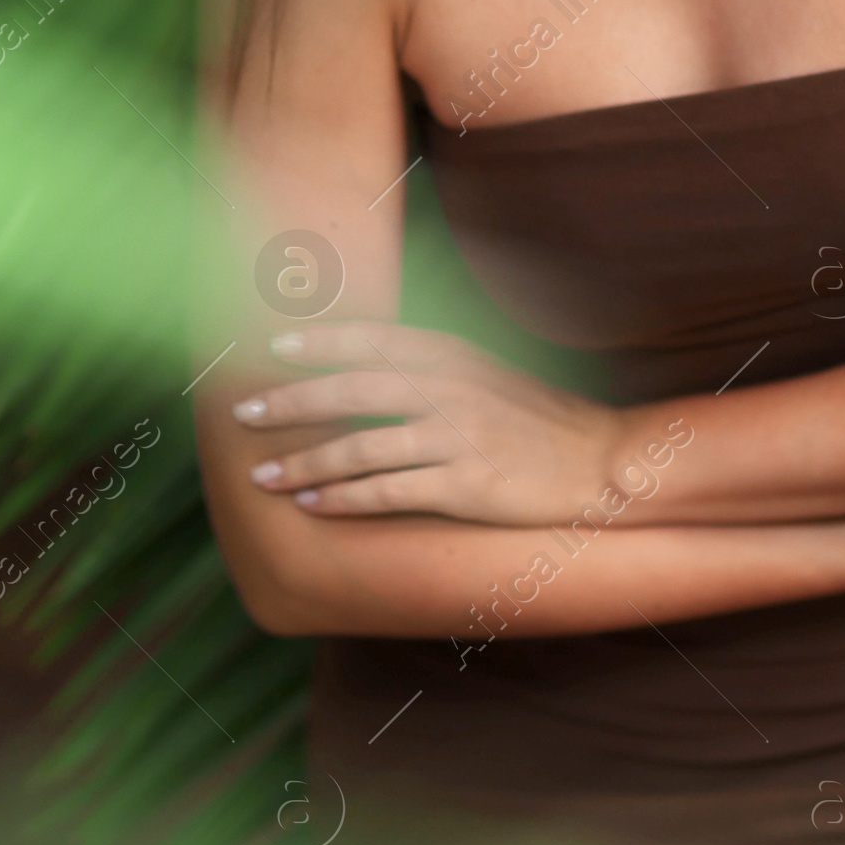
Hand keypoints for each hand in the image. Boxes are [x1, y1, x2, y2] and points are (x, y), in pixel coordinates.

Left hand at [230, 322, 623, 524]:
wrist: (598, 461)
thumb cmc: (539, 420)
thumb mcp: (486, 374)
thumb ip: (433, 367)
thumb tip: (368, 366)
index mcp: (453, 355)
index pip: (372, 339)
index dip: (319, 341)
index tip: (272, 346)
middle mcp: (449, 388)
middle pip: (352, 389)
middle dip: (292, 400)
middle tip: (245, 411)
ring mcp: (457, 436)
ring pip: (360, 446)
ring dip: (305, 462)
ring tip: (264, 474)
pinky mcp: (465, 484)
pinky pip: (388, 491)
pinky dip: (343, 498)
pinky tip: (312, 505)